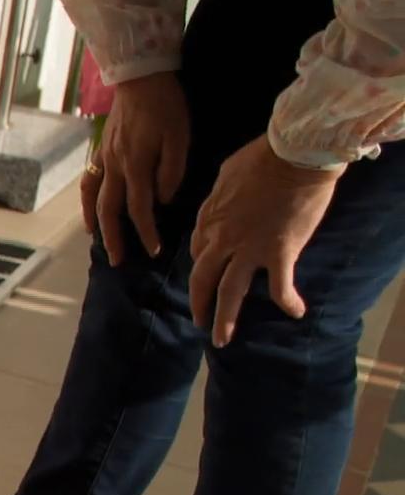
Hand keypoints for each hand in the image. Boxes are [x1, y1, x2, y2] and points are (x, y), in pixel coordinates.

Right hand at [82, 73, 190, 263]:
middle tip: (120, 260)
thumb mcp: (179, 137)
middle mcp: (115, 167)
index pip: (140, 209)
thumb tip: (163, 199)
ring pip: (94, 198)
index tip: (155, 250)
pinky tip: (90, 212)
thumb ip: (171, 171)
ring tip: (100, 242)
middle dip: (115, 238)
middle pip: (110, 211)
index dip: (147, 232)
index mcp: (136, 166)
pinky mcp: (102, 150)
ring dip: (96, 223)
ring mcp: (105, 158)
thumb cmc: (165, 105)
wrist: (140, 76)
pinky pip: (89, 181)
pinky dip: (87, 201)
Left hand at [189, 135, 342, 346]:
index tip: (208, 275)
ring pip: (228, 293)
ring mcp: (248, 249)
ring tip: (221, 340)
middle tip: (198, 322)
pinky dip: (288, 301)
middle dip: (198, 304)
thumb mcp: (227, 174)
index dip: (203, 265)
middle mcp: (222, 239)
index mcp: (209, 219)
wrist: (294, 154)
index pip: (199, 250)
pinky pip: (279, 285)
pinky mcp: (279, 253)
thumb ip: (220, 196)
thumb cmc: (263, 156)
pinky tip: (295, 313)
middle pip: (202, 279)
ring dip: (224, 320)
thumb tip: (221, 203)